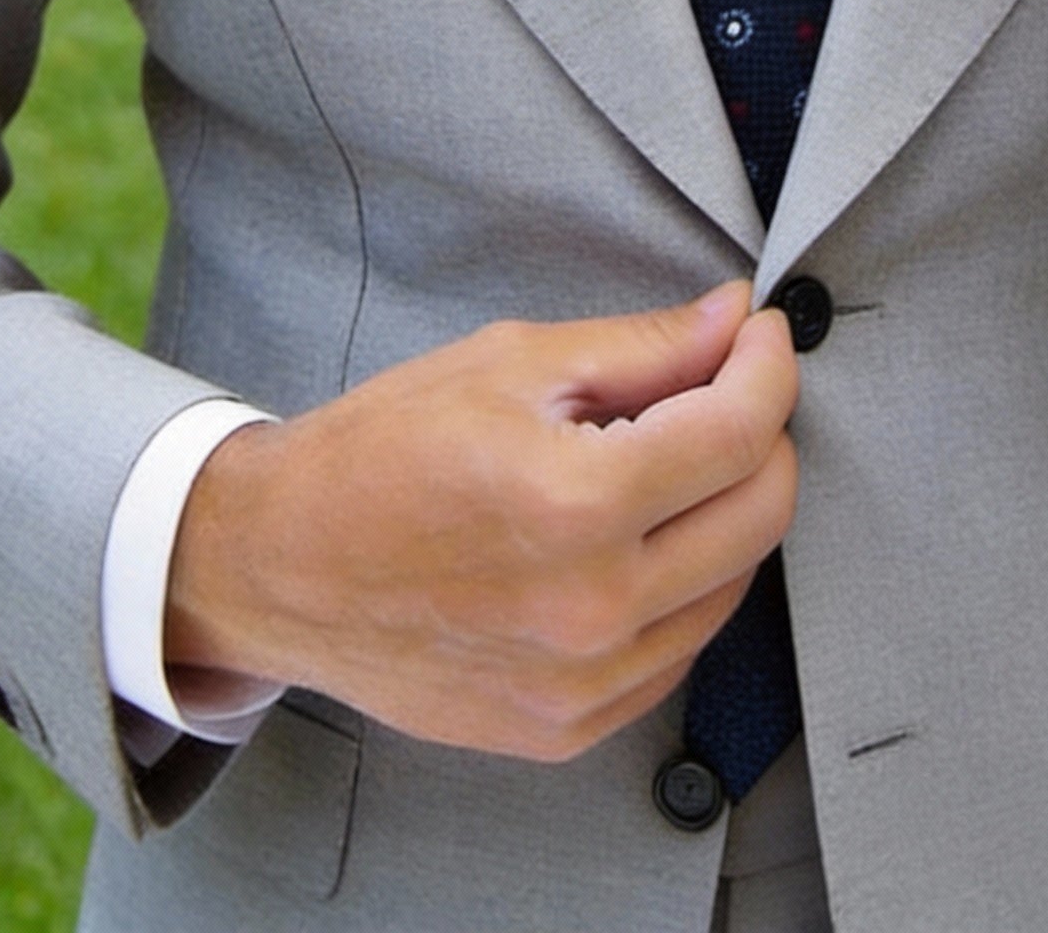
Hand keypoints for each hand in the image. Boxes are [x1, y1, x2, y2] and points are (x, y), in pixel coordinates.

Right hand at [164, 281, 798, 762]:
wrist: (279, 567)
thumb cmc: (381, 452)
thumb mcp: (509, 364)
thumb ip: (641, 347)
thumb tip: (734, 321)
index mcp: (574, 501)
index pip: (740, 431)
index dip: (769, 366)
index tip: (760, 334)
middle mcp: (591, 606)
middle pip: (762, 512)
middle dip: (763, 431)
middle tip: (723, 386)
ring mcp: (583, 682)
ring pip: (734, 584)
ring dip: (726, 509)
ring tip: (666, 461)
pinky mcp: (569, 726)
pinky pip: (680, 647)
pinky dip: (683, 583)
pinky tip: (633, 538)